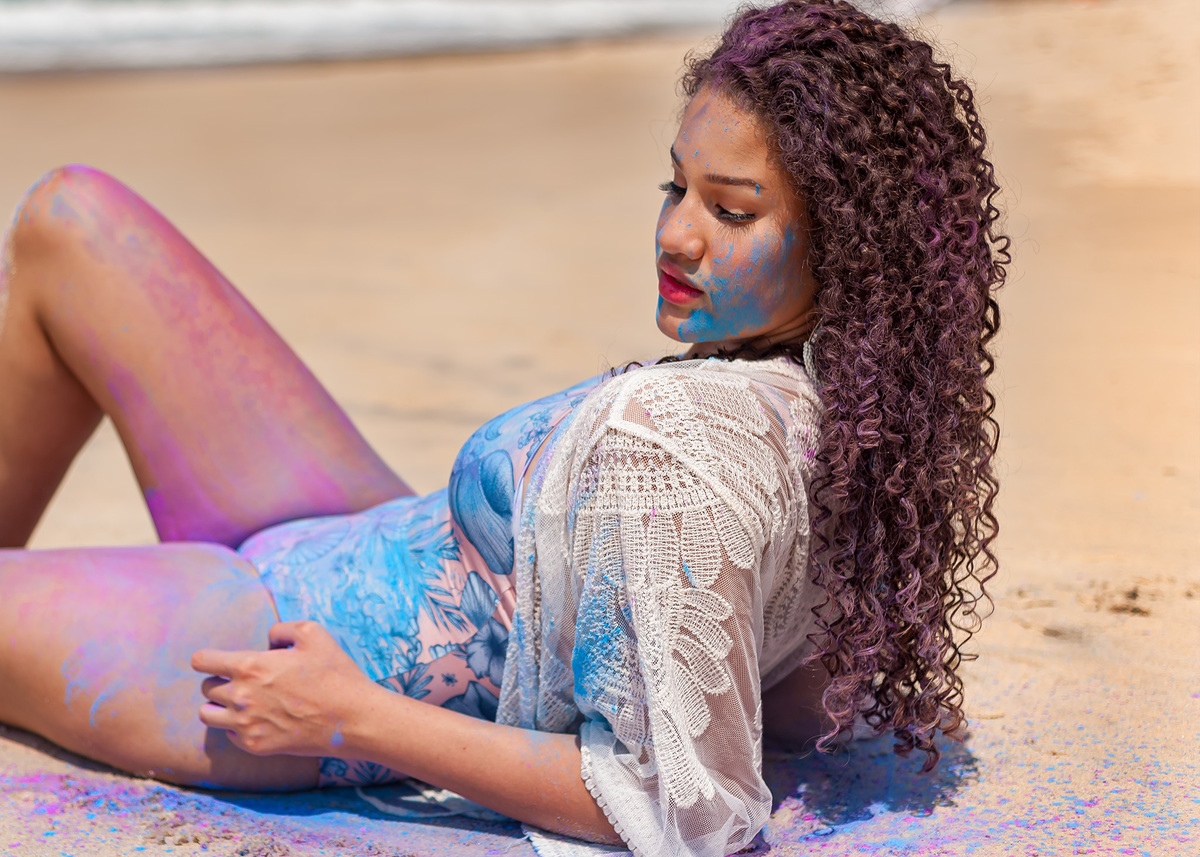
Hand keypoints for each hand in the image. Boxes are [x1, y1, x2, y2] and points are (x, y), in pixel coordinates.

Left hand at [192, 621, 373, 756]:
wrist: (352, 719)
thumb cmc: (335, 673)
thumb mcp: (314, 633)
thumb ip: (282, 629)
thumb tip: (268, 641)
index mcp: (250, 666)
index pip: (202, 661)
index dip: (207, 658)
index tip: (216, 661)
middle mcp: (241, 697)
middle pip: (206, 688)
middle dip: (220, 681)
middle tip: (243, 680)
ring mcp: (246, 725)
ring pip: (207, 715)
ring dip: (219, 706)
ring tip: (241, 702)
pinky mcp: (255, 746)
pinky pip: (228, 735)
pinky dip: (236, 727)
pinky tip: (258, 719)